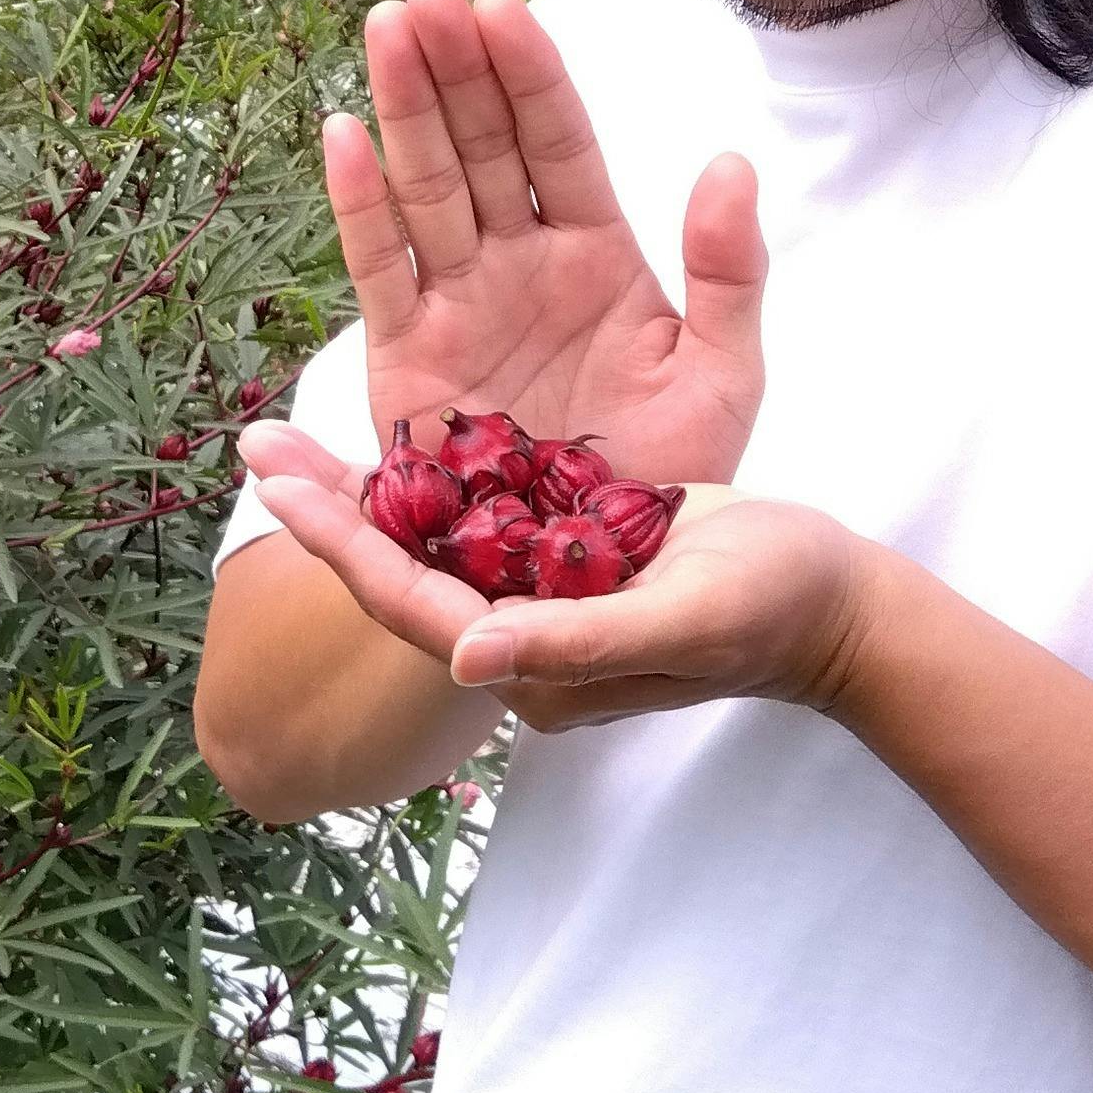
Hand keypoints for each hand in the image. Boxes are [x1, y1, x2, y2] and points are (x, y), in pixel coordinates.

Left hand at [245, 421, 875, 735]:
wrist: (836, 603)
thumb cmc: (776, 609)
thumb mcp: (684, 620)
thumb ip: (579, 642)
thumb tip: (467, 659)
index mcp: (537, 667)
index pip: (415, 607)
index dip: (345, 546)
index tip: (279, 486)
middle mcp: (519, 635)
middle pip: (402, 572)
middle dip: (327, 511)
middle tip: (256, 443)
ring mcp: (538, 594)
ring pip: (430, 540)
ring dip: (362, 487)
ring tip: (291, 432)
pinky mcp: (561, 552)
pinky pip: (475, 513)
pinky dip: (429, 469)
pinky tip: (388, 426)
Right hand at [332, 0, 764, 484]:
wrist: (606, 580)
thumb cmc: (672, 478)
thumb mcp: (725, 377)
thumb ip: (731, 273)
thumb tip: (731, 162)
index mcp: (598, 253)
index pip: (558, 142)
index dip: (529, 74)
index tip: (499, 6)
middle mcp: (521, 262)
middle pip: (480, 145)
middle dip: (453, 68)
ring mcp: (461, 303)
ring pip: (427, 187)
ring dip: (404, 107)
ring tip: (386, 28)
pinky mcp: (409, 357)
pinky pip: (381, 268)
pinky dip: (361, 204)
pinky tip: (343, 134)